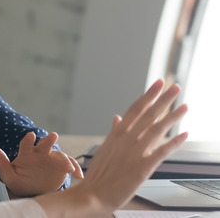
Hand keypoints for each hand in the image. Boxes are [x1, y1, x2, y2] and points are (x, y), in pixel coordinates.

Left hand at [0, 132, 83, 196]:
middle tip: (53, 136)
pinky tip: (78, 175)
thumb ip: (1, 161)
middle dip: (49, 140)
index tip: (30, 135)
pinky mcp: (62, 167)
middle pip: (45, 144)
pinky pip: (70, 166)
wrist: (33, 191)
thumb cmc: (20, 181)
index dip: (28, 139)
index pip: (27, 144)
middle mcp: (41, 153)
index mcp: (27, 153)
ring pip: (60, 156)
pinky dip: (75, 169)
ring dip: (64, 159)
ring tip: (68, 167)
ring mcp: (53, 160)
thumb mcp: (9, 174)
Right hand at [33, 79, 188, 216]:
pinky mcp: (142, 167)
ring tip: (184, 106)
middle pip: (148, 114)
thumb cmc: (99, 174)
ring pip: (156, 129)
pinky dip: (174, 143)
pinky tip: (184, 135)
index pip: (135, 109)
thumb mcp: (105, 148)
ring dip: (172, 117)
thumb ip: (114, 131)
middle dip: (163, 100)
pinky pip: (162, 152)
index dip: (148, 95)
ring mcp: (134, 152)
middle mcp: (126, 139)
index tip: (158, 83)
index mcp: (117, 134)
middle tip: (175, 87)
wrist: (93, 194)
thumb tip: (117, 117)